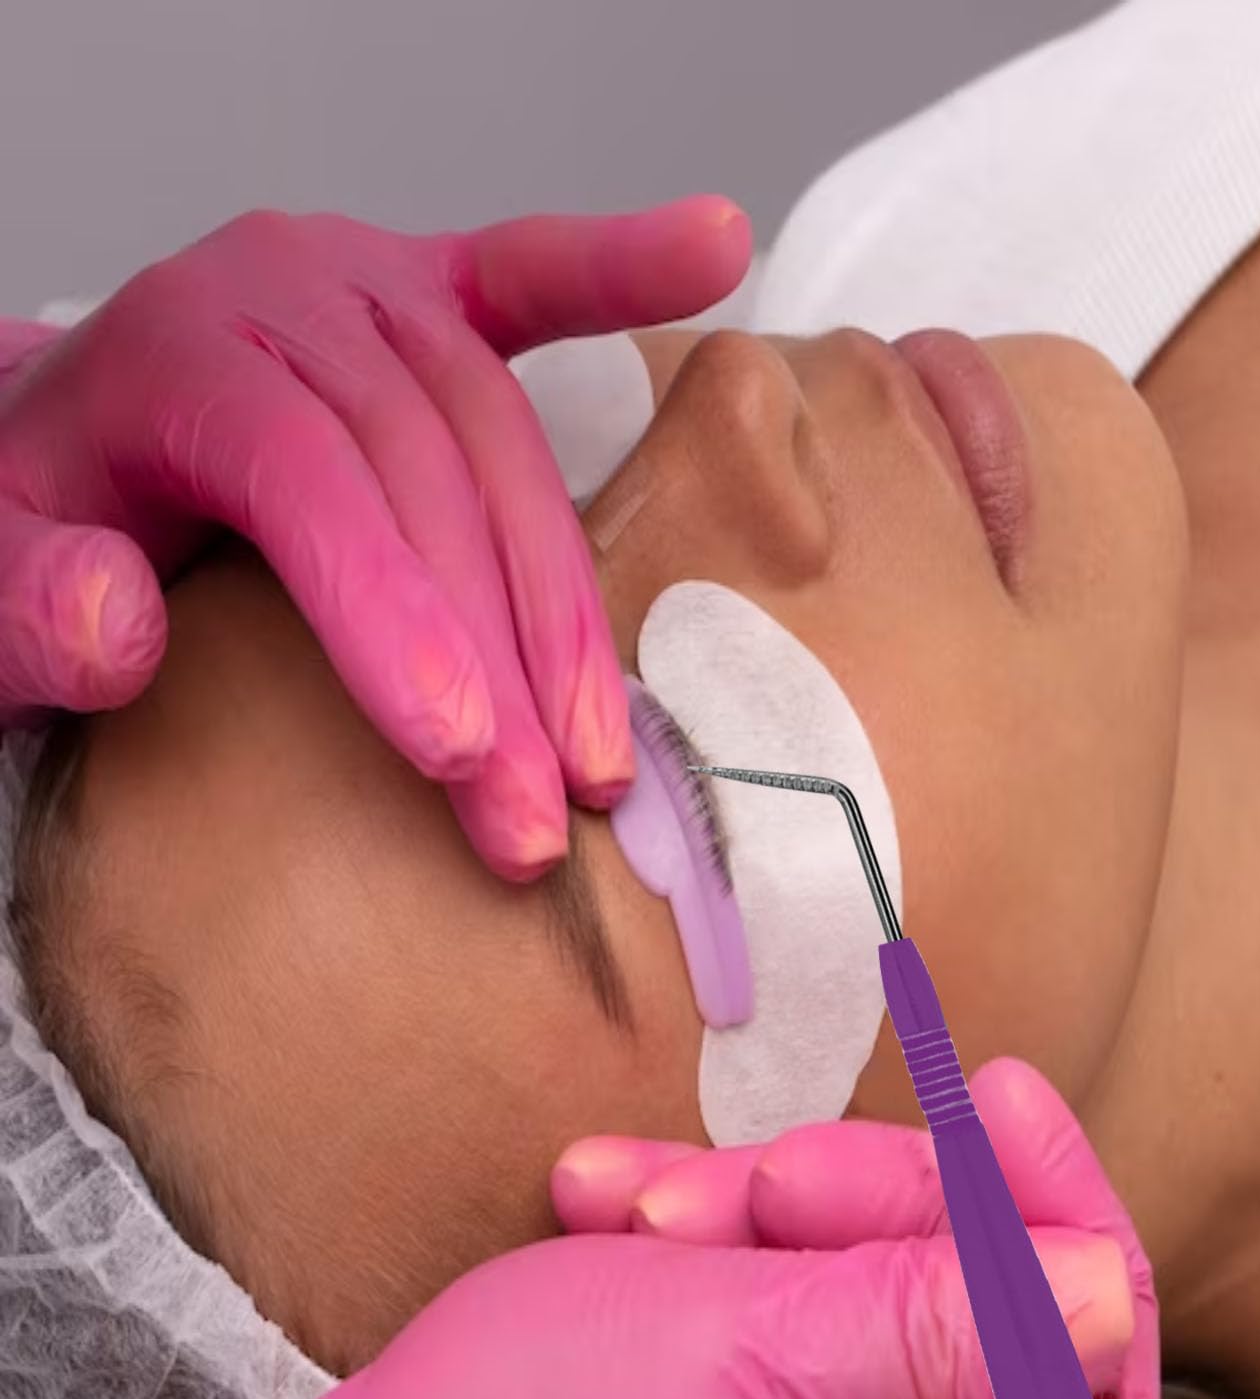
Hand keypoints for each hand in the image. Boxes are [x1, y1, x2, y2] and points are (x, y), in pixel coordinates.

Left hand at [0, 198, 749, 876]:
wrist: (72, 437)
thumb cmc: (49, 515)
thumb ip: (21, 605)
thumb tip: (117, 627)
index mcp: (176, 352)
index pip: (303, 475)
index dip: (389, 611)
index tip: (460, 750)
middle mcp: (286, 295)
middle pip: (426, 476)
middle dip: (499, 657)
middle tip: (542, 812)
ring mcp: (372, 289)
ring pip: (502, 441)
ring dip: (566, 605)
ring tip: (602, 751)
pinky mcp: (435, 295)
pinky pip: (536, 278)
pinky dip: (624, 272)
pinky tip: (716, 250)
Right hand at [553, 1056, 1161, 1398]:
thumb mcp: (731, 1364)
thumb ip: (927, 1334)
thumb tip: (1108, 1287)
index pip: (1091, 1364)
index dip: (1051, 1213)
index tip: (996, 1091)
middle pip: (974, 1299)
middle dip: (855, 1203)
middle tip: (746, 1177)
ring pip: (870, 1270)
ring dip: (754, 1206)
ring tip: (631, 1203)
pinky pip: (789, 1282)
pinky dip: (715, 1228)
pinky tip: (620, 1207)